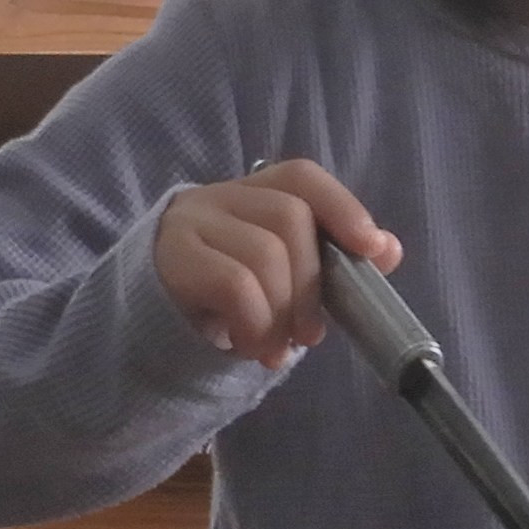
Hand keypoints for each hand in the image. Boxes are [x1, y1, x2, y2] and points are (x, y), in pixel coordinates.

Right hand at [153, 162, 399, 368]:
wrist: (141, 325)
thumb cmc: (219, 300)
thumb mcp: (278, 279)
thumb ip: (328, 262)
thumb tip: (388, 250)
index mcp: (252, 193)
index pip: (301, 178)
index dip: (342, 207)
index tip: (372, 249)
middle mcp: (218, 196)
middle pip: (288, 217)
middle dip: (312, 284)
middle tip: (311, 335)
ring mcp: (191, 223)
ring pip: (265, 253)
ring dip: (283, 312)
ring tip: (278, 350)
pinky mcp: (172, 258)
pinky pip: (235, 284)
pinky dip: (258, 323)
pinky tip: (254, 347)